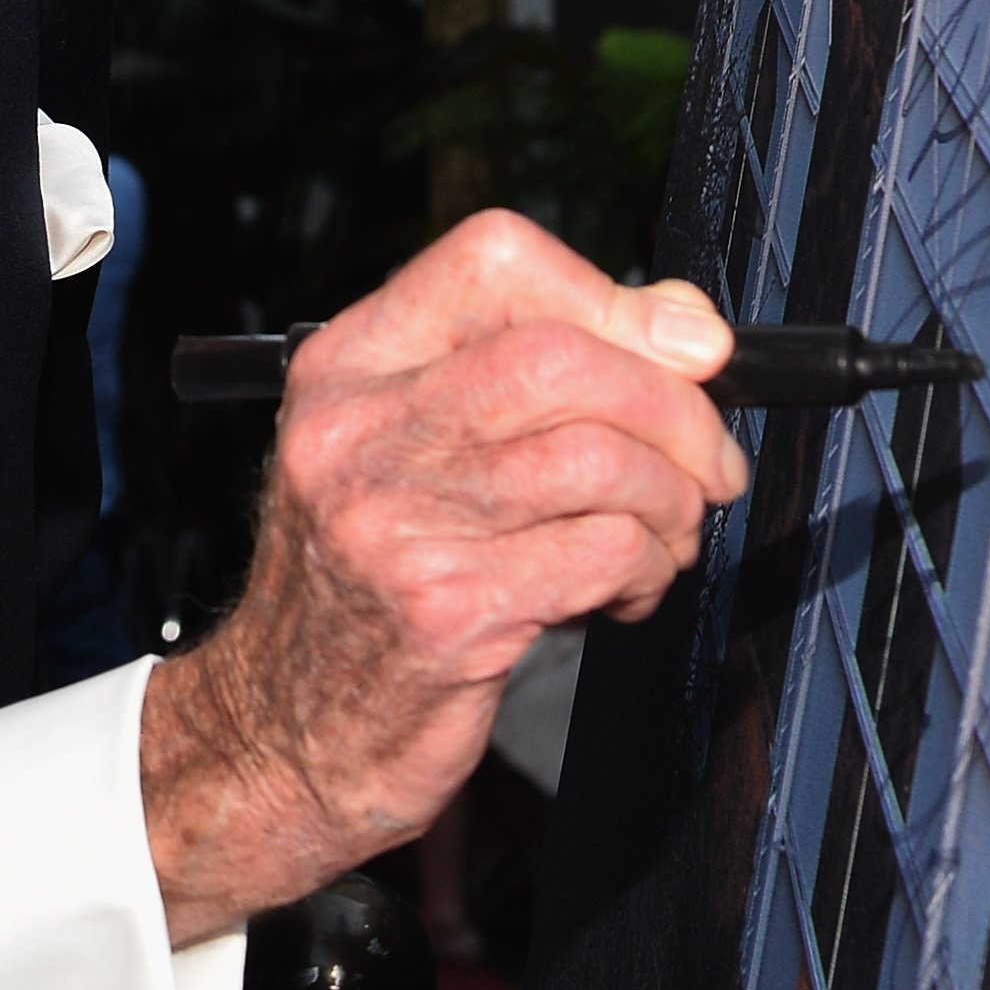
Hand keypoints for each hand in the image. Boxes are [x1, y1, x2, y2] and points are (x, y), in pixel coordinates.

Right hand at [138, 211, 744, 947]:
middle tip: (706, 462)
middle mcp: (356, 431)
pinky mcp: (446, 611)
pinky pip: (605, 552)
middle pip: (564, 358)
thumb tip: (685, 328)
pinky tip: (621, 592)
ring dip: (673, 503)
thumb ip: (529, 373)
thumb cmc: (365, 581)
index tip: (679, 351)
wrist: (283, 729)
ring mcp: (393, 521)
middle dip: (675, 410)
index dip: (612, 297)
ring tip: (662, 537)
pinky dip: (648, 570)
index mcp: (348, 365)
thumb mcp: (410, 449)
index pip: (495, 260)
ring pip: (601, 459)